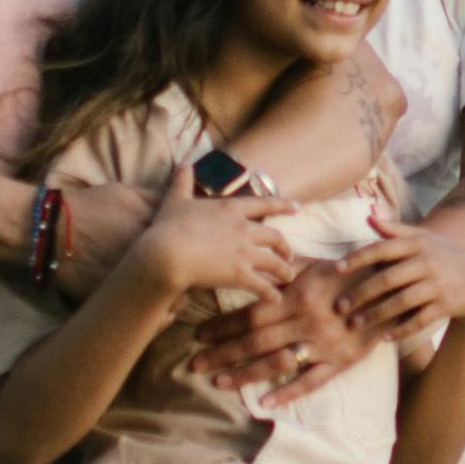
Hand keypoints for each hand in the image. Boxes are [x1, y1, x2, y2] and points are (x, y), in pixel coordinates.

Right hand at [138, 186, 292, 308]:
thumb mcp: (176, 198)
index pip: (264, 204)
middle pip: (275, 237)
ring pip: (274, 262)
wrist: (168, 252)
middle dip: (285, 247)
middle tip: (289, 255)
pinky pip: (262, 286)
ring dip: (283, 271)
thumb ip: (183, 181)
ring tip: (287, 277)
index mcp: (231, 209)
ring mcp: (244, 252)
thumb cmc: (169, 225)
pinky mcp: (240, 274)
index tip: (296, 208)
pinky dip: (271, 293)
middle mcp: (244, 229)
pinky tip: (275, 299)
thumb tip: (183, 164)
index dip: (282, 205)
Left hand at [206, 262, 367, 404]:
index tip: (199, 334)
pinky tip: (264, 402)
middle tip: (194, 363)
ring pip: (277, 362)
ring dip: (244, 373)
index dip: (223, 324)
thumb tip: (256, 262)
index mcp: (297, 295)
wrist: (393, 287)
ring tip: (218, 382)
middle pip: (256, 339)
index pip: (251, 312)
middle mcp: (306, 320)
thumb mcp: (317, 262)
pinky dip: (287, 391)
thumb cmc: (350, 272)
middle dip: (222, 352)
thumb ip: (285, 267)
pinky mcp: (340, 361)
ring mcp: (322, 343)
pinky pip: (311, 380)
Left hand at [318, 215, 464, 347]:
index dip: (358, 258)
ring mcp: (437, 285)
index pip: (382, 249)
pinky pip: (419, 320)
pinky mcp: (445, 305)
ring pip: (401, 302)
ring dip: (376, 314)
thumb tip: (369, 214)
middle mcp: (426, 263)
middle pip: (387, 279)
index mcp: (416, 244)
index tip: (336, 268)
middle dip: (361, 294)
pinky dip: (401, 330)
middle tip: (339, 307)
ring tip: (355, 324)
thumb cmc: (442, 255)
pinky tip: (384, 337)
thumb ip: (394, 229)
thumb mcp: (422, 238)